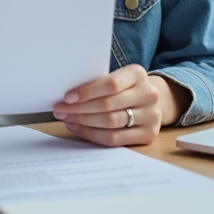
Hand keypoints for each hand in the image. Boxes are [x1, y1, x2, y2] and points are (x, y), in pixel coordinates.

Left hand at [52, 65, 188, 146]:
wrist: (152, 100)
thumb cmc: (126, 87)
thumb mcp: (118, 77)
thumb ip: (99, 83)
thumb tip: (67, 97)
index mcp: (137, 74)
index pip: (110, 84)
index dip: (87, 92)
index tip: (67, 97)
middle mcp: (148, 94)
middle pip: (108, 105)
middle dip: (79, 109)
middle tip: (60, 110)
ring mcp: (151, 116)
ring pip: (110, 123)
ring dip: (83, 122)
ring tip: (67, 119)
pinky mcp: (149, 134)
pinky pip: (115, 139)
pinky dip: (92, 135)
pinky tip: (79, 129)